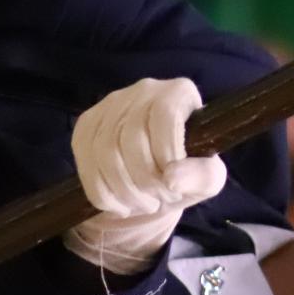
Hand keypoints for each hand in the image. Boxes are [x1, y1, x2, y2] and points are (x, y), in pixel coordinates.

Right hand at [66, 77, 225, 273]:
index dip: (167, 152)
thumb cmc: (186, 172)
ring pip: (106, 149)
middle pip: (132, 136)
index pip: (165, 114)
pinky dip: (101, 191)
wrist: (155, 180)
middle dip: (144, 180)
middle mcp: (144, 90)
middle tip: (158, 201)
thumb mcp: (208, 178)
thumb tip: (173, 178)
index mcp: (179, 93)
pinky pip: (85, 160)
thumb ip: (202, 176)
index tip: (172, 182)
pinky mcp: (87, 124)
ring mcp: (111, 104)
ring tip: (141, 204)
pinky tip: (118, 204)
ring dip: (123, 189)